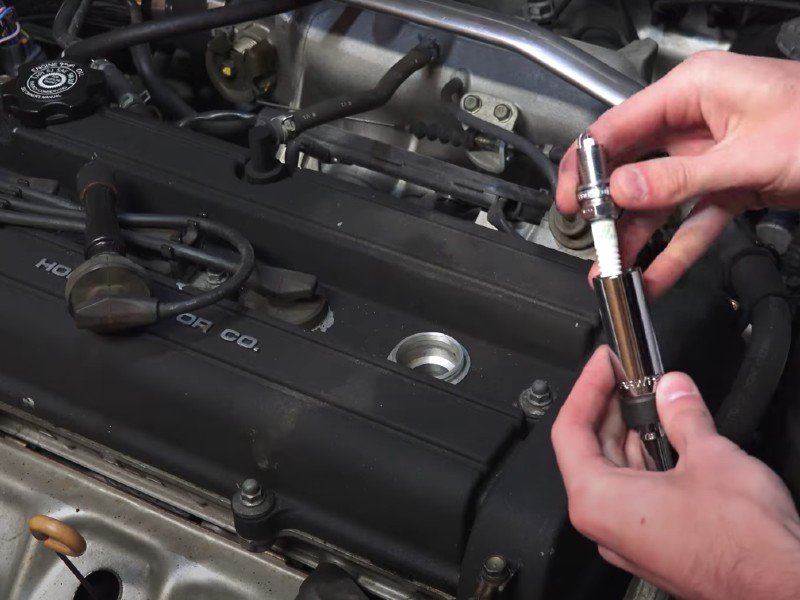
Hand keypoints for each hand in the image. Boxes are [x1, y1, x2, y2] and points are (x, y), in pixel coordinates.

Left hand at [551, 347, 799, 599]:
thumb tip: (672, 388)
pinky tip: (669, 440)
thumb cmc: (744, 547)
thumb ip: (683, 414)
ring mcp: (627, 538)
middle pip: (589, 449)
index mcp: (597, 501)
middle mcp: (604, 525)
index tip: (603, 365)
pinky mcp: (653, 545)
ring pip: (615, 472)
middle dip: (611, 408)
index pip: (570, 430)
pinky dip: (647, 462)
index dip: (586, 388)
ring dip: (632, 433)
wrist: (780, 592)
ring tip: (652, 401)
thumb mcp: (710, 457)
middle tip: (628, 376)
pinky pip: (636, 494)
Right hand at [556, 52, 799, 297]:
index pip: (618, 126)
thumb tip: (623, 190)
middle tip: (591, 241)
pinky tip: (657, 275)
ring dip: (637, 236)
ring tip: (614, 270)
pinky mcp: (729, 183)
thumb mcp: (749, 154)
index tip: (573, 202)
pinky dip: (677, 248)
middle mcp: (695, 119)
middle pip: (632, 166)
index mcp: (693, 91)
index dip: (588, 166)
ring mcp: (711, 153)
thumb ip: (679, 176)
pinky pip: (692, 218)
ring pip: (658, 198)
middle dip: (609, 209)